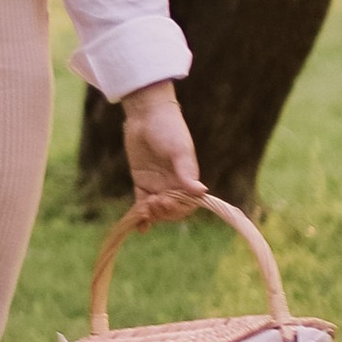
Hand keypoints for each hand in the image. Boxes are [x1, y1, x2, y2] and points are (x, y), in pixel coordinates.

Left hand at [121, 82, 203, 218]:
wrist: (146, 114)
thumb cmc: (168, 128)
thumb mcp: (179, 149)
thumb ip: (187, 171)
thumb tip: (202, 192)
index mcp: (187, 179)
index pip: (187, 204)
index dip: (178, 209)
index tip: (165, 202)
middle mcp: (174, 185)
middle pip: (171, 210)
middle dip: (163, 212)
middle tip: (153, 203)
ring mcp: (157, 184)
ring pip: (156, 209)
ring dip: (152, 215)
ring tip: (144, 210)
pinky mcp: (142, 181)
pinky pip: (142, 203)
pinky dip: (141, 215)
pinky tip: (140, 226)